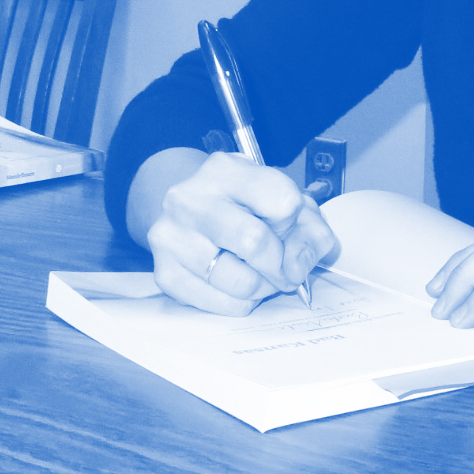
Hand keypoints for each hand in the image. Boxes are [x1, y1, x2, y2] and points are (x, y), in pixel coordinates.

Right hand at [135, 148, 338, 316]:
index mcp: (226, 170)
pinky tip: (238, 284)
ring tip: (261, 276)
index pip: (282, 201)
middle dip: (282, 265)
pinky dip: (242, 302)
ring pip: (240, 280)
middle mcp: (190, 199)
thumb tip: (296, 267)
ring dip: (264, 287)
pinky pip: (221, 302)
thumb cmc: (245, 206)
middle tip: (285, 269)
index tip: (290, 228)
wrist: (189, 212)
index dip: (296, 223)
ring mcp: (171, 236)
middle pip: (255, 242)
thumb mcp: (286, 201)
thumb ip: (310, 231)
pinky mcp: (164, 272)